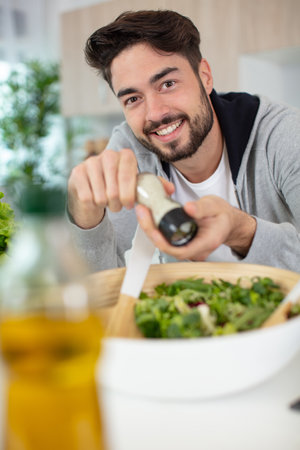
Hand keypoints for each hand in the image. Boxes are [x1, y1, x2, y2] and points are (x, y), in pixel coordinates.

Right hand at [68, 148, 137, 228]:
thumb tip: (145, 201)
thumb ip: (139, 190)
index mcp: (126, 156)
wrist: (92, 188)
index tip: (129, 205)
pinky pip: (86, 198)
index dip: (128, 195)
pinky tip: (93, 199)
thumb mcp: (130, 186)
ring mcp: (91, 162)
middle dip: (116, 203)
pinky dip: (91, 205)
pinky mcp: (77, 172)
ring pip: (100, 196)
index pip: (127, 177)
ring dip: (104, 205)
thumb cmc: (116, 188)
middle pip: (114, 190)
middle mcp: (109, 155)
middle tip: (117, 206)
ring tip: (106, 202)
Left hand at [136, 194, 256, 259]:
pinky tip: (149, 217)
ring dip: (151, 229)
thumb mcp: (215, 206)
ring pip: (164, 245)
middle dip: (151, 231)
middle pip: (168, 248)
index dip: (164, 242)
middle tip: (142, 212)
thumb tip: (187, 208)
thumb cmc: (222, 216)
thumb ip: (202, 208)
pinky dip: (156, 229)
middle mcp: (196, 250)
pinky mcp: (182, 244)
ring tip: (143, 212)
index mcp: (206, 242)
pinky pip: (166, 241)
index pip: (181, 250)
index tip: (153, 229)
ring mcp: (188, 249)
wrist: (227, 222)